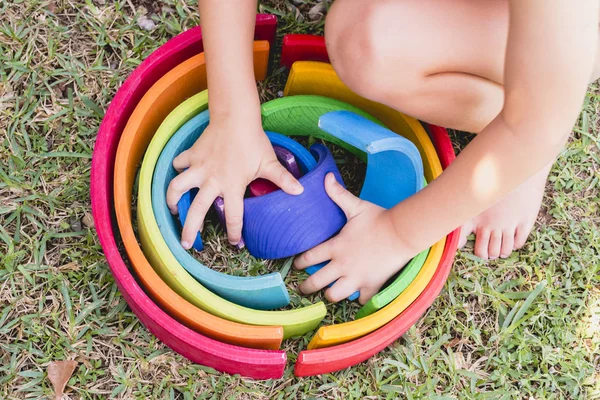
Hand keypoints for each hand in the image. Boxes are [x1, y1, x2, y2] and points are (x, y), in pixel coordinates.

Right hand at [166, 114, 302, 248]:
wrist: (235, 117)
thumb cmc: (253, 140)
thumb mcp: (269, 162)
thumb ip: (283, 179)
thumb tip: (300, 192)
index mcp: (232, 186)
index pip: (233, 216)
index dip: (234, 232)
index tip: (234, 242)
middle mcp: (212, 180)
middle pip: (196, 210)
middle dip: (189, 230)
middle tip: (185, 244)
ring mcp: (199, 168)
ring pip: (177, 188)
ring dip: (172, 200)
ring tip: (173, 210)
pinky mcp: (192, 155)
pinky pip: (179, 164)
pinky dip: (177, 169)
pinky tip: (179, 175)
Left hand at [294, 173, 414, 303]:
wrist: (402, 233)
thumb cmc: (379, 219)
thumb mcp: (356, 206)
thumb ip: (338, 194)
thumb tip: (326, 177)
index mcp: (335, 247)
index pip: (308, 258)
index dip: (298, 264)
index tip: (295, 265)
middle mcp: (342, 265)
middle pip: (315, 282)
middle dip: (306, 287)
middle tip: (303, 288)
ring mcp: (356, 278)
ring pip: (334, 295)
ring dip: (329, 294)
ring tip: (327, 293)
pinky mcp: (371, 286)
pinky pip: (360, 300)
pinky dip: (357, 299)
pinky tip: (355, 295)